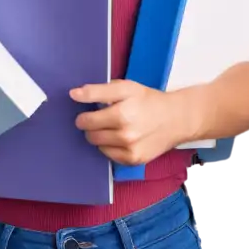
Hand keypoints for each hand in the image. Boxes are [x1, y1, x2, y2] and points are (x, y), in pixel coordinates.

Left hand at [70, 79, 193, 165]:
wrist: (176, 119)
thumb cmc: (148, 100)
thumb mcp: (126, 88)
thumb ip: (98, 90)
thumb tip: (73, 94)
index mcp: (122, 113)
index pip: (87, 117)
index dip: (83, 112)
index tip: (85, 106)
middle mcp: (125, 133)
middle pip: (89, 131)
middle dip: (90, 122)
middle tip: (103, 116)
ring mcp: (129, 149)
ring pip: (96, 143)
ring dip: (98, 134)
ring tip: (113, 126)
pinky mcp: (132, 160)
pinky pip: (107, 154)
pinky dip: (109, 146)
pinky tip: (119, 138)